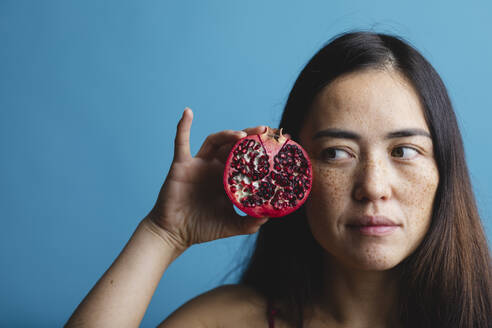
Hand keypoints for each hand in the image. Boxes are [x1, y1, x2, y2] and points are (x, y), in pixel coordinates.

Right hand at [146, 108, 268, 249]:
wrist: (175, 233)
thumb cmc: (203, 228)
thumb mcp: (231, 225)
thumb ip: (249, 222)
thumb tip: (268, 215)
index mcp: (228, 178)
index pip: (246, 159)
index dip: (260, 151)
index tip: (276, 145)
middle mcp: (215, 168)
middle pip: (233, 145)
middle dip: (248, 136)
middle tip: (264, 131)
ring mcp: (199, 164)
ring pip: (214, 141)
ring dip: (227, 134)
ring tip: (242, 135)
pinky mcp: (182, 165)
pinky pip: (181, 143)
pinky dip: (183, 127)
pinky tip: (188, 113)